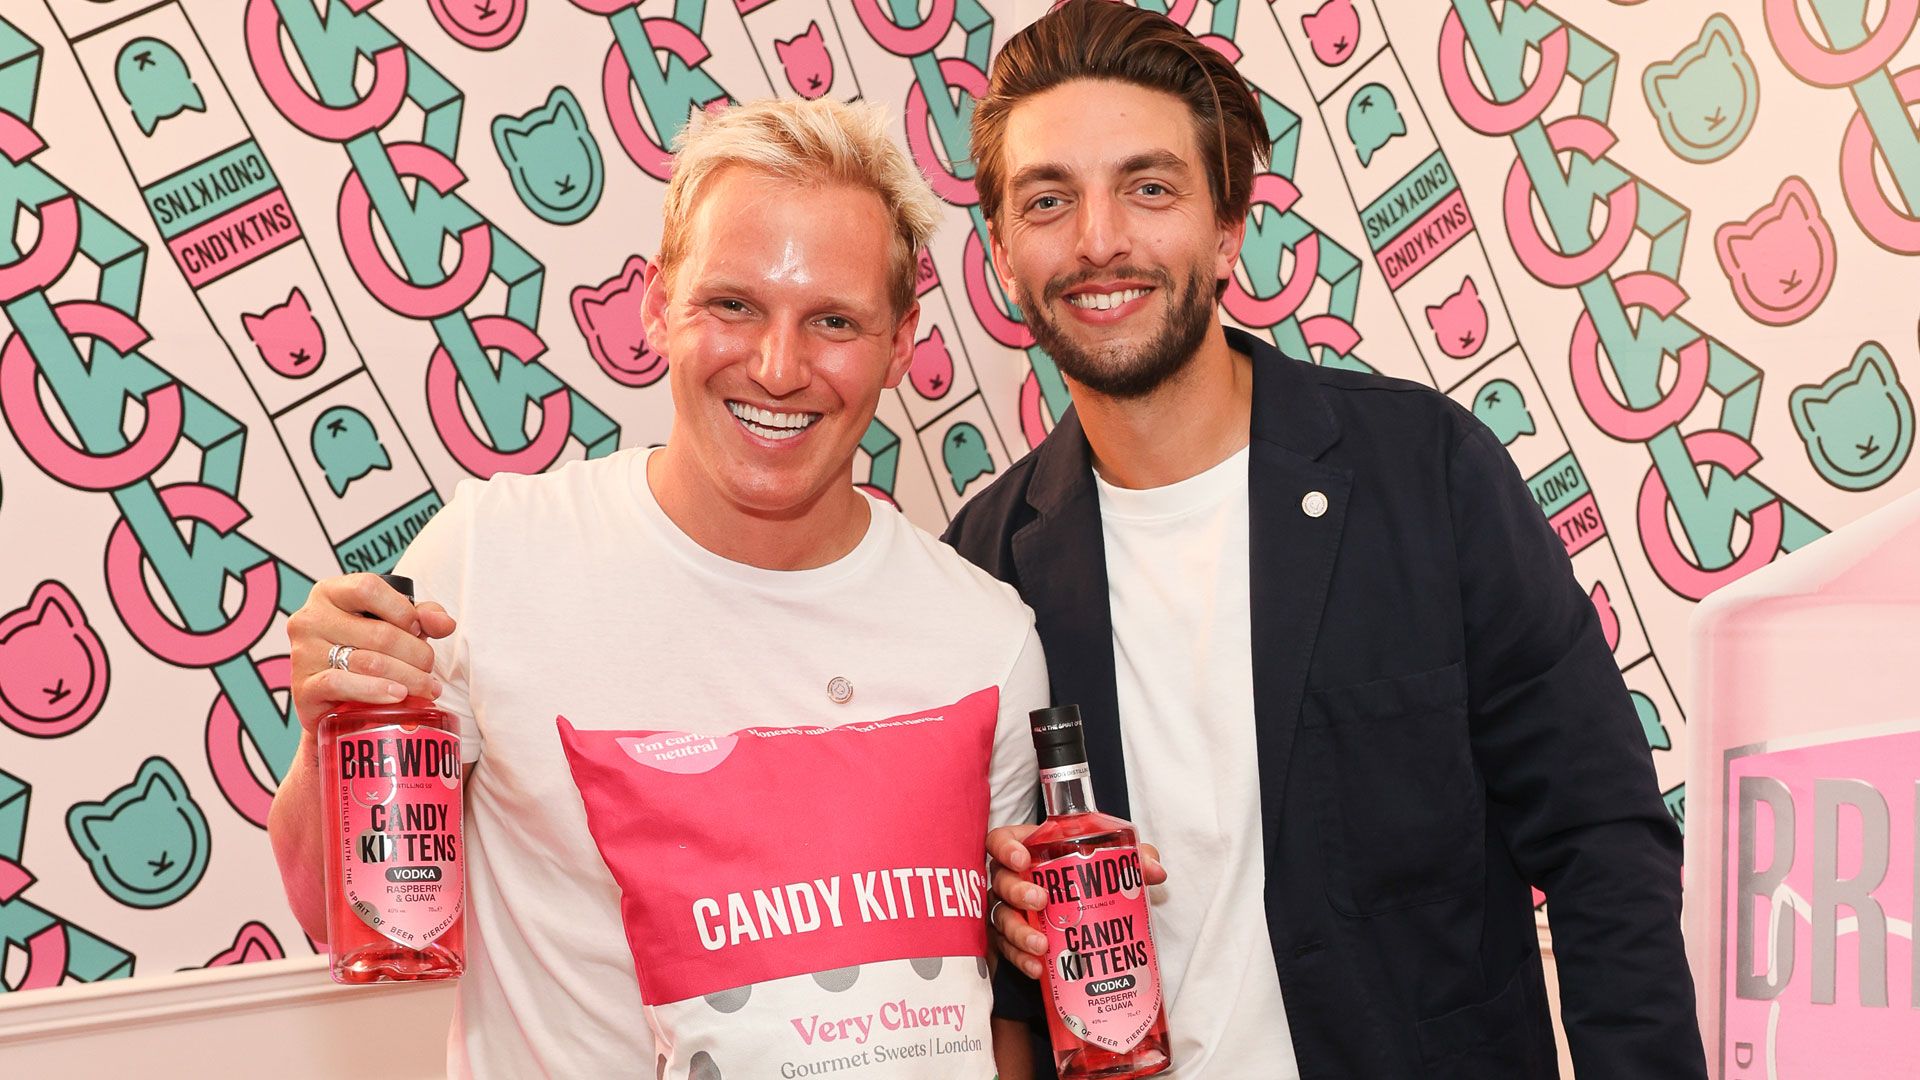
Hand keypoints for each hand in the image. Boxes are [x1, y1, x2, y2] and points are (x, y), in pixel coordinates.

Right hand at [287, 573, 456, 734]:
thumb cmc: (366, 653)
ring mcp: (304, 653)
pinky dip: (376, 691)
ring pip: (368, 661)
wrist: (335, 701)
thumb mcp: (395, 625)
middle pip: (378, 633)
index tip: (418, 630)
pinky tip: (398, 696)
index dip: (402, 610)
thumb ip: (422, 617)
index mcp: (330, 593)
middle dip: (416, 654)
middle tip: (430, 669)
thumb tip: (446, 623)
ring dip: (407, 677)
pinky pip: (343, 684)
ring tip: (426, 687)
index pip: (368, 588)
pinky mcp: (304, 687)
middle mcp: (310, 619)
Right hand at [986, 824, 1165, 978]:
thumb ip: (1133, 860)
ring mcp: (1007, 911)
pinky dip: (1021, 960)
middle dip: (1016, 892)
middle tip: (1041, 901)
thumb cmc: (1088, 877)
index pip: (1000, 841)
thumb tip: (1155, 872)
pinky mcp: (1010, 941)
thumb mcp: (1110, 863)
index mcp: (1028, 850)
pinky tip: (1038, 968)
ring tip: (1042, 946)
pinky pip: (1007, 950)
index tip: (1022, 860)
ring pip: (1000, 919)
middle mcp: (1010, 879)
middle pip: (999, 881)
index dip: (1005, 849)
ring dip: (1018, 932)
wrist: (1084, 916)